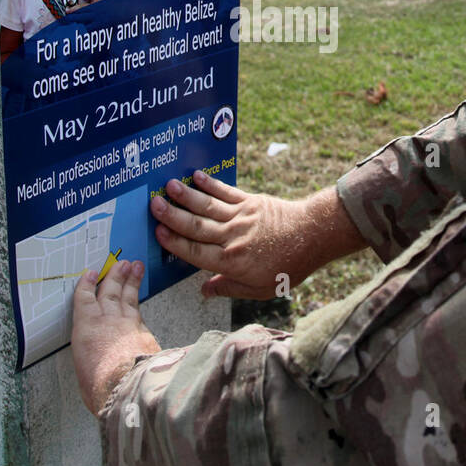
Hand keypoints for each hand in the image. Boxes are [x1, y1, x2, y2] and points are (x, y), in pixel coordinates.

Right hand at [72, 260, 160, 414]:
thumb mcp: (85, 373)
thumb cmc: (101, 386)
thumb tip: (97, 365)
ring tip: (135, 268)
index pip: (85, 300)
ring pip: (128, 297)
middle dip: (115, 276)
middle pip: (110, 292)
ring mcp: (128, 324)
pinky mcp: (146, 332)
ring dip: (131, 282)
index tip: (90, 274)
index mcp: (86, 329)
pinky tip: (141, 300)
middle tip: (121, 263)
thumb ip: (91, 360)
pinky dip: (140, 303)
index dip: (87, 285)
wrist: (129, 387)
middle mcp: (107, 321)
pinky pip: (141, 312)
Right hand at [150, 171, 334, 299]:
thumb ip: (229, 288)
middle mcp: (232, 238)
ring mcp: (240, 217)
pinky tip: (195, 175)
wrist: (313, 237)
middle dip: (173, 216)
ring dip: (186, 196)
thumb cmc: (288, 267)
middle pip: (196, 226)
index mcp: (231, 262)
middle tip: (153, 205)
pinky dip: (210, 183)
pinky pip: (225, 192)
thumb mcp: (260, 289)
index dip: (175, 243)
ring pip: (207, 206)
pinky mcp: (250, 201)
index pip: (195, 252)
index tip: (158, 233)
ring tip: (167, 186)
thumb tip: (204, 290)